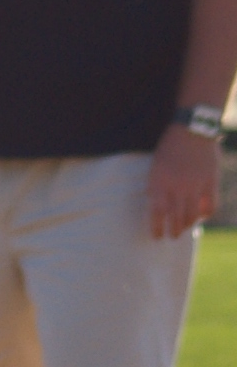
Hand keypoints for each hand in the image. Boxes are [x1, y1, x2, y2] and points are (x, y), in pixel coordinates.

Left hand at [148, 121, 221, 239]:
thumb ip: (156, 185)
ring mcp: (195, 186)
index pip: (157, 214)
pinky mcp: (211, 182)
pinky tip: (202, 216)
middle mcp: (177, 188)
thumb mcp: (156, 166)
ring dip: (188, 225)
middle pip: (175, 218)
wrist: (192, 130)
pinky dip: (206, 214)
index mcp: (159, 183)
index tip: (156, 236)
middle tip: (172, 236)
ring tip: (185, 228)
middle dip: (173, 231)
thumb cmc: (170, 146)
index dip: (157, 228)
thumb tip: (157, 204)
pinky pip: (210, 206)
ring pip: (192, 215)